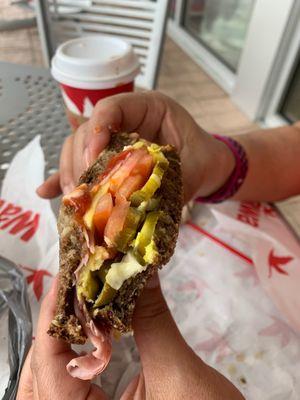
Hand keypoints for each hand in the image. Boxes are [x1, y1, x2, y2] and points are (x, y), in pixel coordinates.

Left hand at [17, 275, 243, 399]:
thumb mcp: (179, 374)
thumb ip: (153, 320)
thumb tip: (141, 271)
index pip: (48, 366)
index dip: (54, 316)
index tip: (68, 276)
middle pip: (38, 378)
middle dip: (53, 328)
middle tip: (73, 287)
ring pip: (51, 383)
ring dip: (60, 341)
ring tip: (78, 305)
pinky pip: (72, 385)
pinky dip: (76, 353)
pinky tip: (92, 331)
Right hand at [37, 91, 234, 201]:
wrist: (207, 166)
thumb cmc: (202, 159)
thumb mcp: (191, 168)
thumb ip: (166, 182)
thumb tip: (134, 206)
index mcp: (148, 107)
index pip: (111, 108)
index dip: (97, 132)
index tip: (94, 159)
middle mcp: (126, 120)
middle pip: (87, 131)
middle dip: (80, 160)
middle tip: (83, 188)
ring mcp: (113, 138)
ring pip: (78, 147)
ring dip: (71, 173)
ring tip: (73, 198)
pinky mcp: (108, 159)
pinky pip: (82, 165)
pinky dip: (65, 178)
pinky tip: (48, 192)